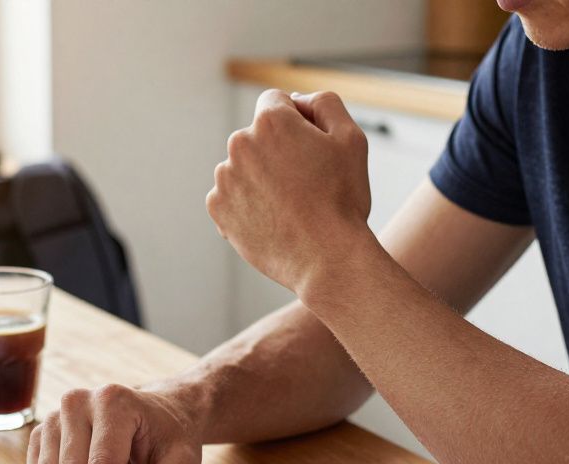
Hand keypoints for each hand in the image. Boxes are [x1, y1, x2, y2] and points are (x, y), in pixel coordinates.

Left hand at [206, 89, 374, 293]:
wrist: (327, 259)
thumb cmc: (343, 200)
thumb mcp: (351, 139)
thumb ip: (324, 104)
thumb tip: (297, 100)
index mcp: (270, 121)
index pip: (276, 102)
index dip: (297, 121)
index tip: (310, 148)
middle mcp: (240, 144)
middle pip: (258, 136)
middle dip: (277, 150)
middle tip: (305, 182)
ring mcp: (225, 179)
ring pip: (244, 167)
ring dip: (261, 177)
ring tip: (290, 205)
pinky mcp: (218, 209)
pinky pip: (232, 196)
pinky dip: (249, 204)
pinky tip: (274, 219)